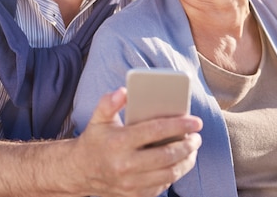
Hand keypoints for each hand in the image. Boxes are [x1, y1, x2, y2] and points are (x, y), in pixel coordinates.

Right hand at [72, 88, 201, 196]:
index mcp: (118, 142)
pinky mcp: (134, 195)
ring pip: (168, 174)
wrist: (79, 171)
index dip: (179, 125)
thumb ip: (109, 102)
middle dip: (188, 145)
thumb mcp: (98, 118)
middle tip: (197, 137)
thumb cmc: (95, 140)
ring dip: (186, 161)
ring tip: (192, 149)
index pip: (155, 131)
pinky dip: (174, 174)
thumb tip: (123, 91)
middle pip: (167, 155)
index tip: (195, 121)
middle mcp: (124, 164)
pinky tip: (178, 163)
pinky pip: (161, 186)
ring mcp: (130, 183)